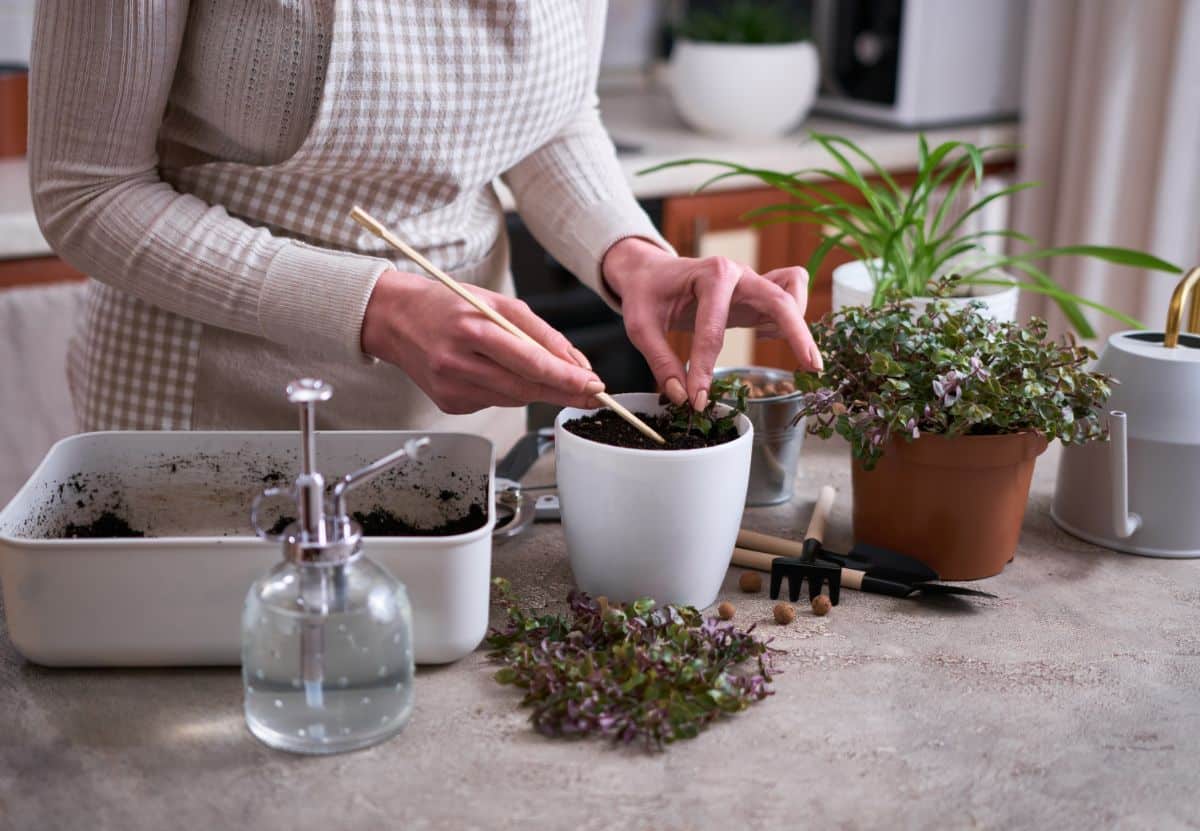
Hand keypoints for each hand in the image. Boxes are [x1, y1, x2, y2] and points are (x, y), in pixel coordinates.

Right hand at [362, 270, 603, 412]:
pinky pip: (494, 402)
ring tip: (542, 374)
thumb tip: (575, 363)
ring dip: (536, 389)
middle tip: (591, 391)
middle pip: (526, 387)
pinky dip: (507, 391)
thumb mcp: (497, 302)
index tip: (593, 384)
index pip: (531, 362)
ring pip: (513, 398)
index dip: (567, 378)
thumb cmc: (447, 305)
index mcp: (472, 330)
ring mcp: (451, 387)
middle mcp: (458, 362)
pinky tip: (494, 373)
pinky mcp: (448, 403)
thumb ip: (539, 332)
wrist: (395, 319)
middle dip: (563, 390)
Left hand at [602, 238, 821, 408]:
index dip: (704, 369)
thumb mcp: (640, 325)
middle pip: (780, 299)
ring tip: (785, 350)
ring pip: (791, 293)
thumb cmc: (645, 293)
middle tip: (811, 367)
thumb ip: (661, 361)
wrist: (649, 271)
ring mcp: (750, 283)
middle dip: (798, 333)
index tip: (698, 400)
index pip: (713, 330)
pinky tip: (765, 335)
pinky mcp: (754, 296)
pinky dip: (787, 318)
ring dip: (796, 322)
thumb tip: (681, 396)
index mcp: (710, 275)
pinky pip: (787, 298)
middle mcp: (738, 274)